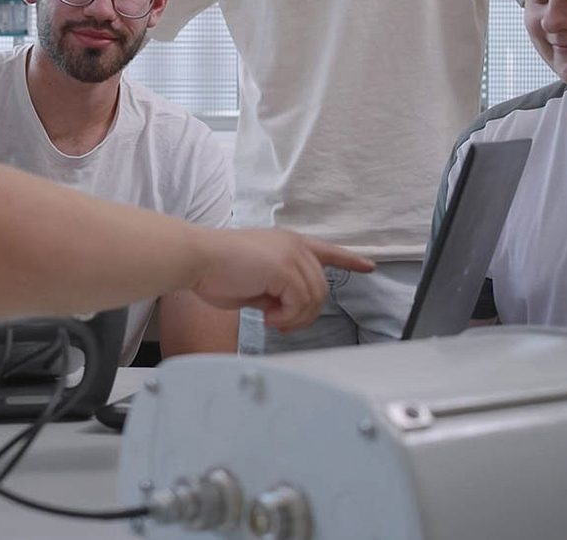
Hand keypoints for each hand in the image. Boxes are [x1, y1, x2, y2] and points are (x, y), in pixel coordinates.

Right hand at [189, 229, 374, 332]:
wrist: (197, 258)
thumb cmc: (215, 270)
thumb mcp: (254, 281)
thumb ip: (275, 290)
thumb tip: (283, 309)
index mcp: (287, 243)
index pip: (327, 250)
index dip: (349, 259)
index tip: (369, 266)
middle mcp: (295, 245)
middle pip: (321, 289)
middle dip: (305, 313)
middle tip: (280, 323)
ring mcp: (292, 255)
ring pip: (314, 298)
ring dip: (295, 317)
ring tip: (272, 319)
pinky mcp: (286, 269)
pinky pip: (300, 303)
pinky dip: (286, 316)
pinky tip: (267, 315)